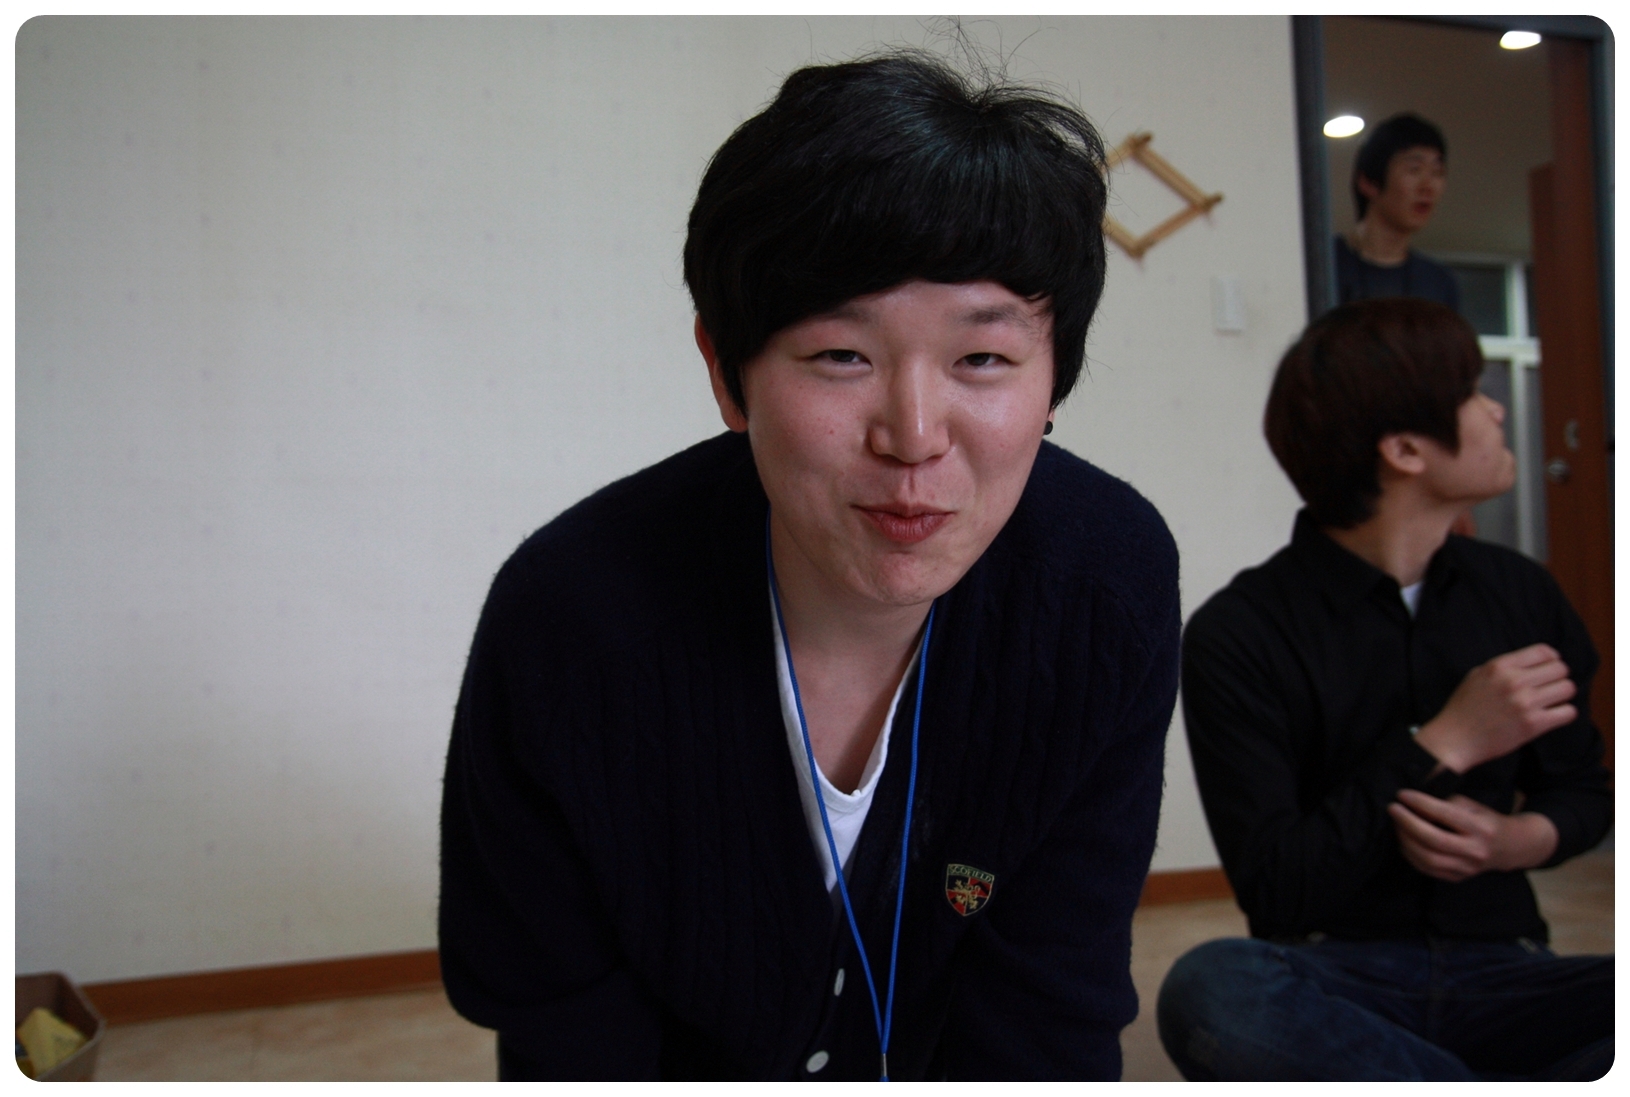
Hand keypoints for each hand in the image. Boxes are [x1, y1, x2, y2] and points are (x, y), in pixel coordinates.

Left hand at [1388, 790, 1558, 881]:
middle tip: (1393, 809)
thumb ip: (1445, 804)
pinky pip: (1427, 869)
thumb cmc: (1484, 820)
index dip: (1421, 803)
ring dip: (1405, 840)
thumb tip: (1413, 804)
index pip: (1446, 814)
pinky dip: (1410, 855)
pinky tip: (1404, 841)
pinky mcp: (1457, 878)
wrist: (1508, 847)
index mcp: (1481, 828)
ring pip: (1427, 859)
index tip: (1402, 794)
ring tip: (1397, 825)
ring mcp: (1466, 869)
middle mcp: (1475, 851)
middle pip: (1434, 840)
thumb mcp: (1471, 805)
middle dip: (1407, 823)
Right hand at [1413, 644, 1576, 773]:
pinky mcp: (1533, 724)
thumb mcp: (1476, 675)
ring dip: (1562, 695)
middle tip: (1550, 687)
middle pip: (1560, 669)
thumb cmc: (1464, 708)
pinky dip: (1564, 713)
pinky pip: (1568, 712)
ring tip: (1552, 701)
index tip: (1550, 667)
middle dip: (1558, 677)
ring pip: (1568, 688)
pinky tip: (1552, 716)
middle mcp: (1514, 681)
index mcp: (1500, 666)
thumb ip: (1503, 667)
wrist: (1455, 739)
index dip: (1552, 659)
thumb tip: (1533, 664)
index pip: (1544, 652)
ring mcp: (1525, 703)